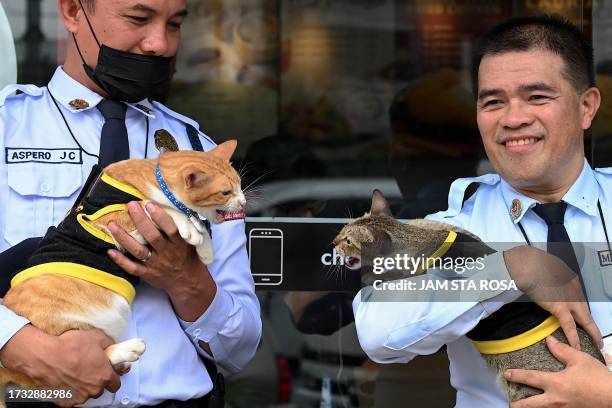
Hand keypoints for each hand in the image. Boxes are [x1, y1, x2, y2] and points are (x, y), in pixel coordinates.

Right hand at [0, 325, 119, 406]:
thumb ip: (108, 345)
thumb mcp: (96, 337)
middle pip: (99, 389)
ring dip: (82, 387)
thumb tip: (111, 348)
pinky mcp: (64, 401)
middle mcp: (93, 390)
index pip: (116, 384)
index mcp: (104, 376)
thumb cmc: (69, 346)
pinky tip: (65, 380)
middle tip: (88, 369)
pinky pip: (71, 398)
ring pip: (85, 394)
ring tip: (74, 373)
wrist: (44, 355)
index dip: (112, 377)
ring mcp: (78, 397)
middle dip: (96, 381)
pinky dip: (69, 392)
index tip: (108, 373)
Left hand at [107, 202, 215, 321]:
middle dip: (140, 220)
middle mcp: (166, 253)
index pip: (170, 228)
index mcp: (178, 243)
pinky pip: (132, 268)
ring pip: (138, 251)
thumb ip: (180, 227)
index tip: (149, 204)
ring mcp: (155, 264)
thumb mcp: (189, 242)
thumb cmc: (187, 256)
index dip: (160, 216)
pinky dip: (121, 260)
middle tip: (130, 206)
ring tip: (112, 225)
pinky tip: (110, 251)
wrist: (187, 282)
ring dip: (124, 238)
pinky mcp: (147, 274)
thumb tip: (170, 206)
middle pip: (152, 236)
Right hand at [504, 246, 602, 349]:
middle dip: (593, 325)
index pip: (579, 299)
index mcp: (572, 280)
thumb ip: (552, 278)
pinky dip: (574, 337)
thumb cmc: (532, 263)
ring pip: (585, 319)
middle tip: (598, 337)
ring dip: (591, 332)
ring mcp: (569, 299)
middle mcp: (575, 290)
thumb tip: (547, 285)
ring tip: (597, 343)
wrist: (527, 263)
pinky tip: (577, 346)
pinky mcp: (559, 307)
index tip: (581, 318)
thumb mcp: (547, 268)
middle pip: (586, 311)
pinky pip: (569, 326)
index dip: (581, 311)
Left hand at [505, 336, 611, 407]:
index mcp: (556, 383)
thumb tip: (549, 341)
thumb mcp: (580, 360)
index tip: (507, 374)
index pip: (530, 378)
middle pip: (530, 405)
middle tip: (510, 403)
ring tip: (522, 406)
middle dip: (518, 404)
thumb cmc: (598, 379)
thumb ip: (562, 350)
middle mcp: (556, 400)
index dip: (516, 376)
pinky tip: (545, 407)